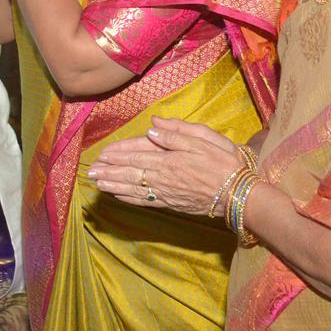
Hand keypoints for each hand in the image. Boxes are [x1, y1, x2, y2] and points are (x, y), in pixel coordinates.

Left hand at [88, 116, 241, 216]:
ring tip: (97, 183)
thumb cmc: (224, 162)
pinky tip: (118, 196)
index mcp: (169, 158)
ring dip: (113, 185)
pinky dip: (129, 199)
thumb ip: (176, 132)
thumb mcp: (204, 139)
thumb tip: (153, 125)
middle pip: (130, 173)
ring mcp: (166, 193)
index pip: (137, 154)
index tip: (101, 154)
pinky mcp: (171, 204)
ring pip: (133, 188)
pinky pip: (144, 201)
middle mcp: (163, 177)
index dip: (118, 154)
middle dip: (109, 172)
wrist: (239, 193)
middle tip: (91, 172)